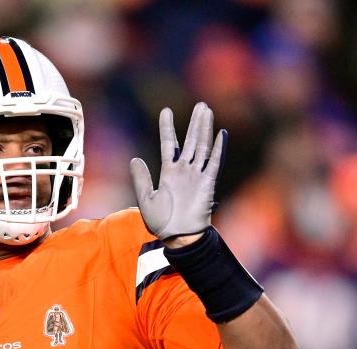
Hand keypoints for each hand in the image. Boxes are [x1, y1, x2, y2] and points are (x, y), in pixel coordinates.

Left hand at [130, 102, 226, 244]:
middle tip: (199, 104)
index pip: (169, 144)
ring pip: (202, 147)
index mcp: (168, 172)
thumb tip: (135, 159)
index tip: (166, 111)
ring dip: (204, 129)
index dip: (167, 128)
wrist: (178, 236)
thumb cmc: (161, 221)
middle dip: (194, 122)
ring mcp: (197, 175)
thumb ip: (141, 178)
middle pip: (190, 140)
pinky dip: (218, 148)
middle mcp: (184, 170)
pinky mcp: (208, 183)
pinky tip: (221, 133)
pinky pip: (214, 162)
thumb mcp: (146, 199)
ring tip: (207, 111)